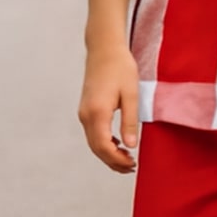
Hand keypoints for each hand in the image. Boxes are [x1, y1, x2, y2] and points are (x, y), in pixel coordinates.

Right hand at [78, 44, 140, 172]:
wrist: (104, 49)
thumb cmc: (120, 67)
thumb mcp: (131, 94)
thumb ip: (130, 121)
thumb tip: (130, 145)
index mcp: (97, 112)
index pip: (104, 146)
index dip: (117, 160)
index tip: (132, 164)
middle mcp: (86, 115)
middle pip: (96, 149)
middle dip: (113, 162)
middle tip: (131, 167)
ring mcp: (84, 113)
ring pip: (93, 143)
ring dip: (108, 154)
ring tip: (127, 160)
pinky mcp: (86, 109)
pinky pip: (93, 133)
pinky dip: (104, 144)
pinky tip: (118, 144)